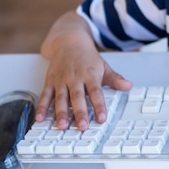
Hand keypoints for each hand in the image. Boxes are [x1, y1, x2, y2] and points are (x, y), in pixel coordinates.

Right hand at [36, 11, 131, 130]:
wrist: (68, 41)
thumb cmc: (86, 57)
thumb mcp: (103, 66)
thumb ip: (115, 79)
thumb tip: (128, 86)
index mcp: (90, 75)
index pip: (96, 92)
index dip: (99, 106)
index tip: (102, 118)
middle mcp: (75, 78)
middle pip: (77, 97)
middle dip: (79, 113)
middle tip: (82, 126)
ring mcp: (61, 80)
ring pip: (60, 98)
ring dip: (60, 113)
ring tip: (62, 126)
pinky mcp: (50, 81)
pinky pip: (45, 95)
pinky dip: (41, 107)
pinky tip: (40, 118)